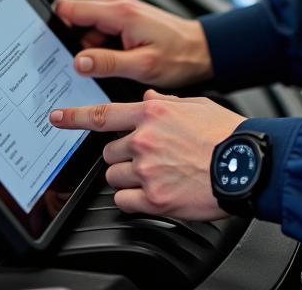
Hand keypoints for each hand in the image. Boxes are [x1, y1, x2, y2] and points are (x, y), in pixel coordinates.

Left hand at [49, 90, 243, 218]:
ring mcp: (146, 171)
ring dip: (129, 176)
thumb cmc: (226, 133)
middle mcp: (144, 140)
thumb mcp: (196, 104)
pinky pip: (124, 200)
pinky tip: (154, 192)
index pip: (102, 115)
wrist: (245, 164)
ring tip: (158, 173)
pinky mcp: (153, 199)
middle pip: (109, 151)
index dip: (73, 117)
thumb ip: (165, 102)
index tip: (56, 117)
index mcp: (153, 114)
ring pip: (115, 176)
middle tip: (149, 156)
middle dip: (123, 154)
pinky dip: (134, 199)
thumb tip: (146, 100)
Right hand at [53, 0, 213, 87]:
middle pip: (76, 22)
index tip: (54, 50)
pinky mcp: (126, 20)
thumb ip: (108, 63)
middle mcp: (118, 6)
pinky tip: (119, 62)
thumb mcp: (143, 66)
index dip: (57, 28)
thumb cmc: (180, 56)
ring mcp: (122, 12)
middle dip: (78, 46)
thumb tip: (78, 62)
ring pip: (88, 30)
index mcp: (119, 12)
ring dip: (93, 50)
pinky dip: (103, 49)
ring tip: (116, 66)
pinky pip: (101, 33)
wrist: (202, 50)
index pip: (69, 8)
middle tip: (95, 68)